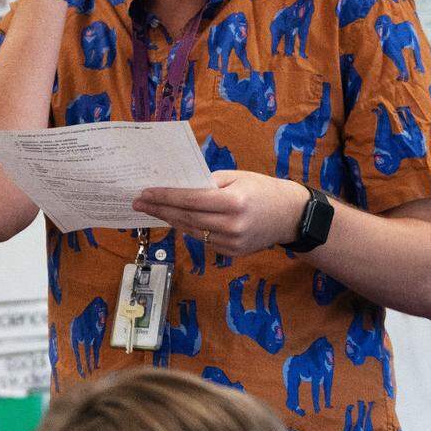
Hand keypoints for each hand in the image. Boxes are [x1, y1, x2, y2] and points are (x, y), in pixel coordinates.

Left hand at [132, 172, 308, 255]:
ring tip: (155, 210)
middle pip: (186, 218)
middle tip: (140, 203)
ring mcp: (232, 243)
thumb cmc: (263, 189)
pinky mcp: (233, 253)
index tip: (146, 193)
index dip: (165, 196)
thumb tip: (179, 186)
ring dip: (171, 220)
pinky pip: (204, 240)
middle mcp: (232, 225)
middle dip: (160, 210)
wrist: (291, 215)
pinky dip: (190, 230)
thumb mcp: (237, 176)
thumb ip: (208, 182)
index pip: (190, 200)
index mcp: (233, 202)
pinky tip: (178, 221)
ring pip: (192, 232)